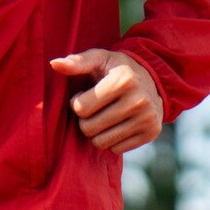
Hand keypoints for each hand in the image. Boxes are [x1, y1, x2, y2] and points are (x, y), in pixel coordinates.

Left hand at [50, 49, 164, 153]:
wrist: (155, 80)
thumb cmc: (117, 70)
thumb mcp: (99, 59)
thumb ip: (77, 62)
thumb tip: (54, 64)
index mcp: (123, 80)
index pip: (81, 108)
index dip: (77, 103)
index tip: (85, 96)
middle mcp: (138, 100)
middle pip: (89, 128)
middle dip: (85, 121)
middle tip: (93, 110)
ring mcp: (147, 118)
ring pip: (101, 142)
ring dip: (97, 133)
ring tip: (103, 118)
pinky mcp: (151, 133)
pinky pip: (117, 150)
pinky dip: (112, 140)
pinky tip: (117, 125)